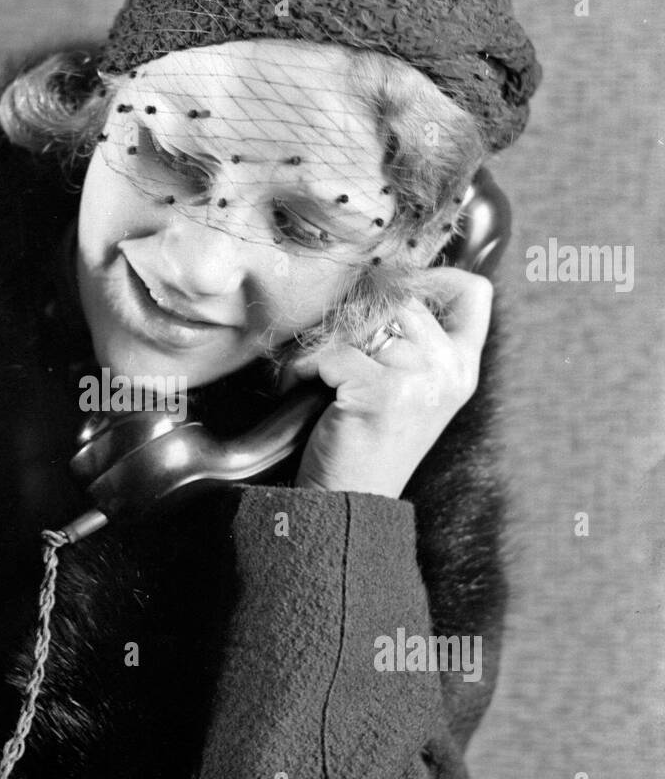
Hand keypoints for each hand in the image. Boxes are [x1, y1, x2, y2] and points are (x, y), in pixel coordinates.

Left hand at [287, 267, 492, 498]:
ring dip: (328, 341)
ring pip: (364, 319)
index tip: (393, 288)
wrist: (348, 502)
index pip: (474, 293)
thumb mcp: (408, 388)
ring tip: (319, 374)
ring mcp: (420, 379)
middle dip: (356, 317)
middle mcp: (449, 370)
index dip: (433, 276)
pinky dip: (304, 368)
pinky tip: (302, 389)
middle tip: (333, 350)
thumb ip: (413, 340)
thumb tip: (384, 279)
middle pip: (400, 298)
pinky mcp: (381, 391)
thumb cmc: (368, 441)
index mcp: (462, 367)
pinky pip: (331, 351)